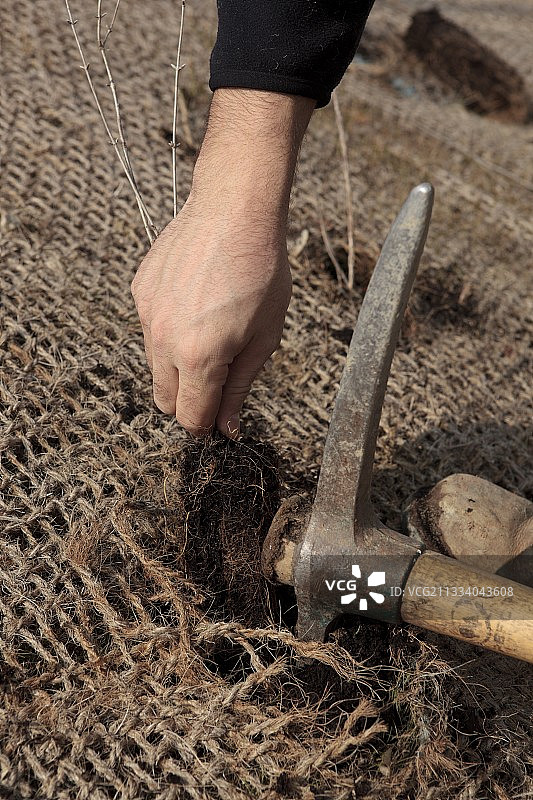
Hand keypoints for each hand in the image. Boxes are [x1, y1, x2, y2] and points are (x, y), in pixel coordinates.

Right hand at [131, 196, 290, 436]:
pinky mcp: (140, 292)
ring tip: (211, 334)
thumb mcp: (264, 338)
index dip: (206, 425)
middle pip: (165, 400)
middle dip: (189, 402)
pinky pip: (150, 330)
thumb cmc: (262, 272)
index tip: (218, 421)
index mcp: (199, 357)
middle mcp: (165, 340)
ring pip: (155, 366)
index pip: (190, 417)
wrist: (235, 210)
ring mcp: (147, 314)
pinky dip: (170, 332)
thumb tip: (226, 428)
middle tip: (217, 381)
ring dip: (178, 367)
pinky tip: (196, 306)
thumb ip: (239, 387)